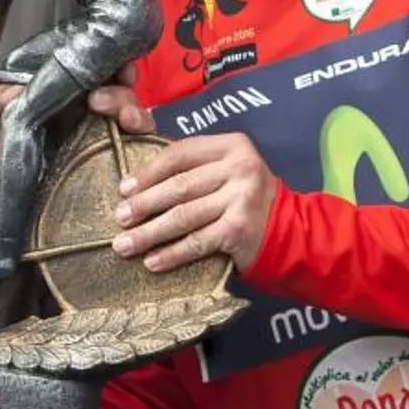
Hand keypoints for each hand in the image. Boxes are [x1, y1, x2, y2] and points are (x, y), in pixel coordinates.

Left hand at [0, 64, 153, 207]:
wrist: (1, 214)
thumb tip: (16, 87)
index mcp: (59, 102)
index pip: (90, 74)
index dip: (104, 64)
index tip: (108, 65)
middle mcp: (84, 118)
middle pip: (116, 90)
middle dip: (119, 86)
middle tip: (101, 98)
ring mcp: (100, 141)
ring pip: (132, 113)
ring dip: (132, 107)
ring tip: (122, 116)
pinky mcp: (112, 165)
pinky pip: (138, 146)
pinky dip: (142, 134)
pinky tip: (131, 132)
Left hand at [112, 130, 277, 271]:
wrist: (289, 229)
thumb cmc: (243, 197)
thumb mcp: (225, 169)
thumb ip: (191, 165)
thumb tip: (134, 181)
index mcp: (231, 146)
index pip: (180, 154)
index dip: (148, 172)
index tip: (124, 189)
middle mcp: (239, 168)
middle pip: (179, 187)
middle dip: (144, 204)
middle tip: (119, 218)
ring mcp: (242, 199)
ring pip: (184, 217)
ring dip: (149, 233)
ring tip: (125, 245)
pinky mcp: (241, 230)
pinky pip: (198, 242)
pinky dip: (172, 254)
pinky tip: (152, 262)